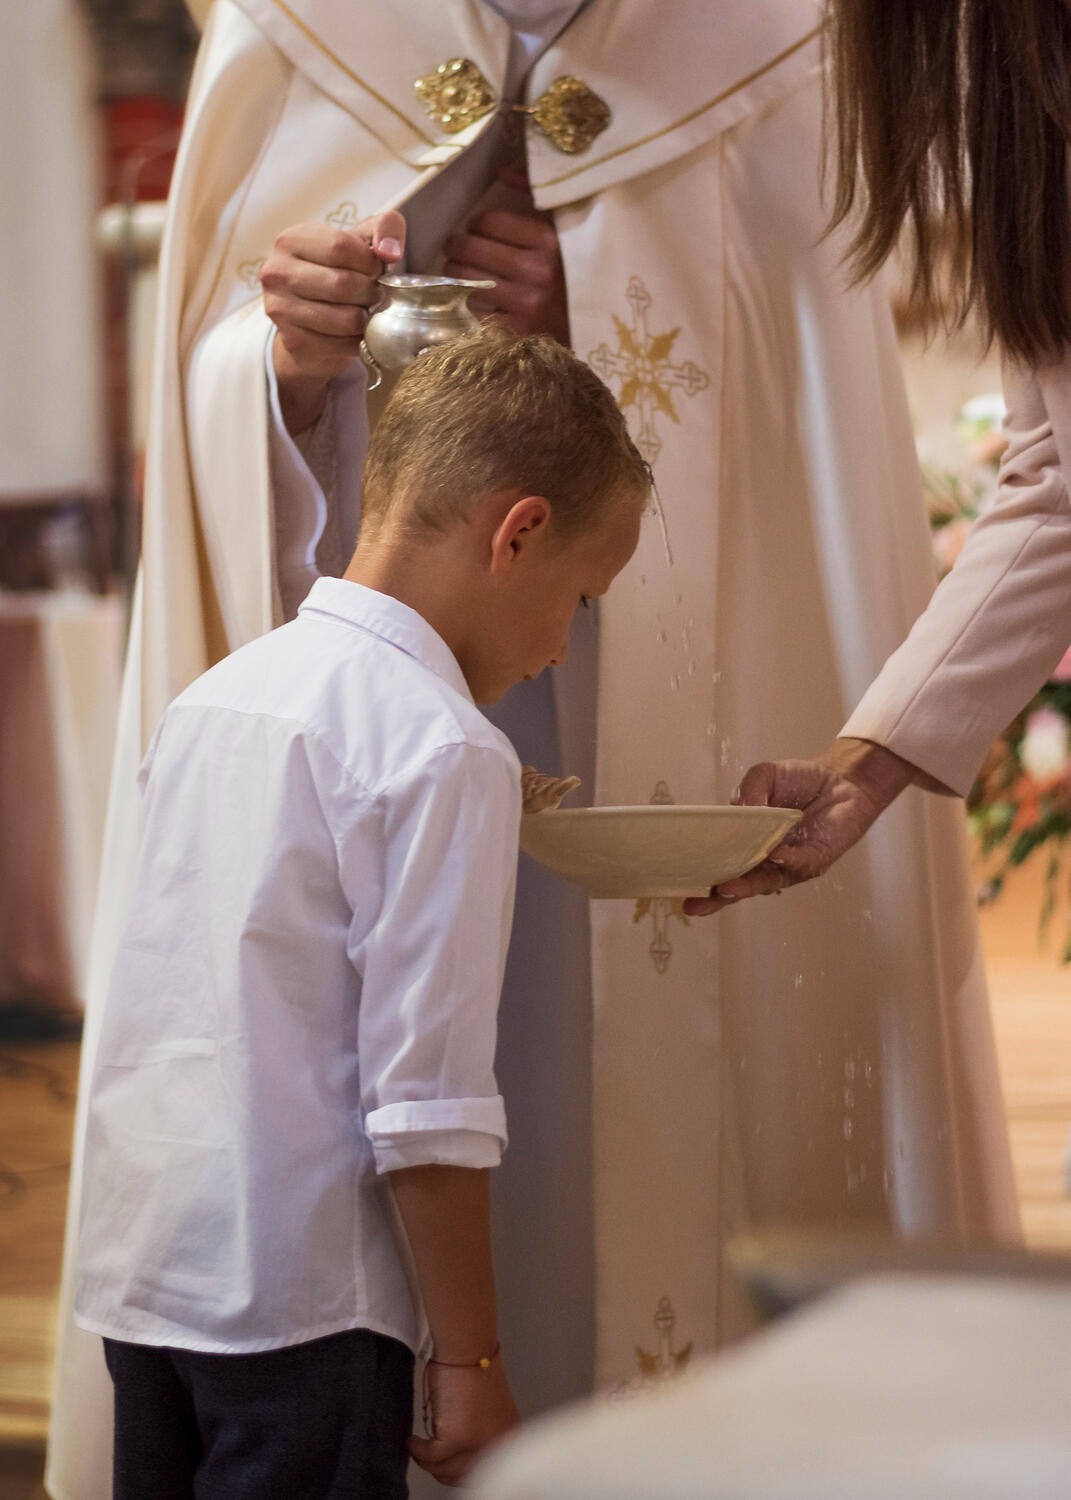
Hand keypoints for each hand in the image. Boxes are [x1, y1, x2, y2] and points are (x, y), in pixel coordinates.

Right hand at [260, 210, 405, 432]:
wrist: (312, 319)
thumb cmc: (341, 271)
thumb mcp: (362, 240)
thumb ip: (385, 227)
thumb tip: (390, 252)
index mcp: (291, 240)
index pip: (340, 246)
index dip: (369, 261)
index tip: (376, 270)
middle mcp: (277, 272)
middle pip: (342, 284)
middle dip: (370, 292)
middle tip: (375, 295)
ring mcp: (280, 309)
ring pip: (345, 319)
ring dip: (366, 319)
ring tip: (366, 312)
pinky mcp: (293, 342)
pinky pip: (342, 346)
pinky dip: (358, 341)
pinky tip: (356, 333)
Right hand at [409, 1357, 519, 1486]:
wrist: (467, 1346)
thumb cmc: (472, 1364)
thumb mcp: (483, 1408)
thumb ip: (475, 1433)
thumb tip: (452, 1453)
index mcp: (507, 1436)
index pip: (482, 1470)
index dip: (459, 1471)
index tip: (444, 1467)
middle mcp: (497, 1444)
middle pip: (462, 1476)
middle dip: (441, 1468)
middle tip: (427, 1457)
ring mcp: (478, 1444)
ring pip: (443, 1469)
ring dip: (426, 1460)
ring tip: (418, 1446)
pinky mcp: (456, 1439)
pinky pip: (428, 1456)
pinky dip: (416, 1450)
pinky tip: (412, 1441)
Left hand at [443, 166, 568, 343]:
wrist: (599, 324)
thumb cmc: (578, 271)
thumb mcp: (567, 229)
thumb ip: (538, 194)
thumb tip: (501, 172)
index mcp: (549, 241)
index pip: (489, 222)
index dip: (477, 223)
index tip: (477, 228)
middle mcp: (537, 272)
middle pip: (471, 249)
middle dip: (458, 246)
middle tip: (457, 247)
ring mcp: (526, 305)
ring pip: (465, 280)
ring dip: (455, 273)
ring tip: (458, 269)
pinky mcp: (517, 332)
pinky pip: (473, 311)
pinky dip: (468, 302)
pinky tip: (473, 298)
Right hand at [682, 738, 918, 915]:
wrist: (842, 780)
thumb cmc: (799, 781)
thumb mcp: (765, 775)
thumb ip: (750, 790)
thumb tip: (743, 811)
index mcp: (745, 841)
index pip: (721, 862)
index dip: (703, 875)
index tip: (682, 887)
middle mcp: (764, 859)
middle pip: (737, 883)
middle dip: (716, 897)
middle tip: (695, 905)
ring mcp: (788, 864)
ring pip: (765, 881)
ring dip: (746, 886)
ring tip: (727, 888)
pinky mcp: (814, 860)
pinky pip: (798, 865)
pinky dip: (786, 861)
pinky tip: (773, 854)